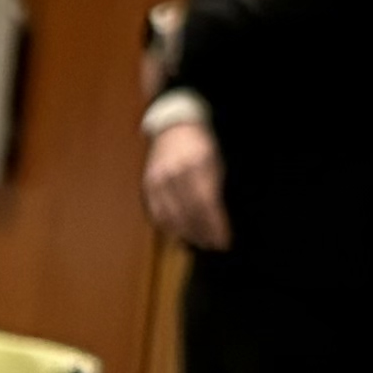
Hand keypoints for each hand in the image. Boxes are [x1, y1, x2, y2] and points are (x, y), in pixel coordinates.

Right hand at [142, 114, 229, 253]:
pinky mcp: (148, 184)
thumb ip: (216, 189)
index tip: (224, 241)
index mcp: (197, 165)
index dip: (215, 226)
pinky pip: (157, 212)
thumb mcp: (216, 162)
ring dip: (186, 234)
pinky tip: (178, 234)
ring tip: (198, 243)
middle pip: (189, 214)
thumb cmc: (201, 144)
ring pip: (171, 216)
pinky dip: (168, 227)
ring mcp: (159, 179)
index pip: (207, 205)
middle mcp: (175, 173)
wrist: (173, 126)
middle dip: (203, 233)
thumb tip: (219, 220)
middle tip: (213, 246)